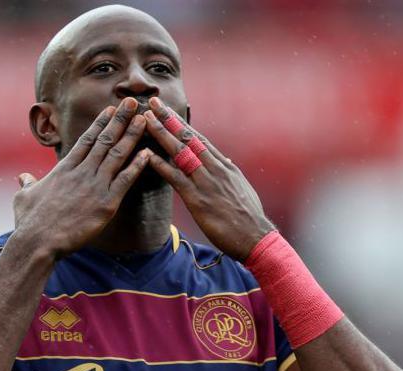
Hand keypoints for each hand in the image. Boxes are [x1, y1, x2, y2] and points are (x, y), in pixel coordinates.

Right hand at [13, 98, 151, 257]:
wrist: (38, 241)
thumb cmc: (29, 222)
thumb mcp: (24, 197)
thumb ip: (27, 183)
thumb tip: (22, 177)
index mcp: (64, 169)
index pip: (86, 140)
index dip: (100, 123)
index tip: (110, 109)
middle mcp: (81, 172)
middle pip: (105, 140)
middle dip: (120, 119)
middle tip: (133, 102)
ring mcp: (94, 186)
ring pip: (117, 155)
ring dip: (132, 135)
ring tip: (144, 119)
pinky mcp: (106, 203)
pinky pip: (125, 180)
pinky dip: (137, 166)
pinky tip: (148, 153)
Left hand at [143, 97, 274, 261]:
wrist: (256, 238)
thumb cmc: (248, 217)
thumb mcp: (242, 189)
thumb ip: (231, 174)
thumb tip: (227, 162)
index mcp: (223, 166)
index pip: (199, 139)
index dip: (182, 123)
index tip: (168, 110)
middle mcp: (214, 168)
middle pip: (188, 138)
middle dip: (169, 119)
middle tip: (153, 102)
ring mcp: (206, 182)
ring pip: (180, 152)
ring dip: (161, 134)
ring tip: (146, 119)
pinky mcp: (198, 200)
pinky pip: (176, 179)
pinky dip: (161, 166)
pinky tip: (147, 156)